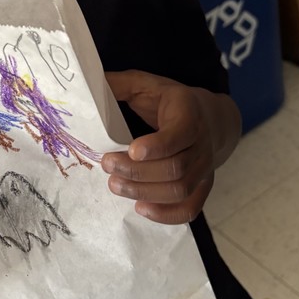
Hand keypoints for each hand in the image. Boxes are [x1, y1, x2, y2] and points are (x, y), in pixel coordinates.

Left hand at [101, 70, 240, 224]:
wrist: (211, 119)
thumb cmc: (170, 101)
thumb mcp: (147, 84)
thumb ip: (119, 84)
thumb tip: (87, 85)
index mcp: (189, 113)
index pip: (181, 133)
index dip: (157, 146)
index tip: (130, 150)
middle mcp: (202, 143)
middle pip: (176, 167)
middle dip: (138, 172)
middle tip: (107, 166)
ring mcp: (205, 168)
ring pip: (180, 190)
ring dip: (145, 192)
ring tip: (115, 185)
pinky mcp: (202, 187)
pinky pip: (190, 208)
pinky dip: (166, 214)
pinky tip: (140, 208)